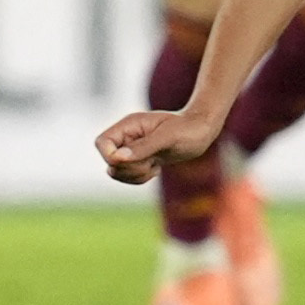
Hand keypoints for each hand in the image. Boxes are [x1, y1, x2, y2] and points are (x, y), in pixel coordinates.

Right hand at [95, 107, 222, 183]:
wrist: (202, 131)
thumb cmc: (187, 129)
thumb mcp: (167, 137)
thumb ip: (143, 147)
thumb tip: (118, 158)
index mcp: (129, 126)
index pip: (102, 143)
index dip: (110, 156)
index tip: (131, 159)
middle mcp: (127, 137)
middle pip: (109, 162)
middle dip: (129, 168)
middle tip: (151, 162)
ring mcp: (132, 149)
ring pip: (118, 172)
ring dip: (135, 175)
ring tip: (155, 165)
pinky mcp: (140, 160)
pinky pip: (129, 177)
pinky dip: (141, 178)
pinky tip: (156, 168)